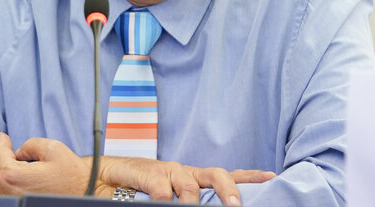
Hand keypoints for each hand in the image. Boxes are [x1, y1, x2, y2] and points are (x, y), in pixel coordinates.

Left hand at [0, 133, 95, 195]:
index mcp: (11, 175)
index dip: (2, 144)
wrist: (88, 194)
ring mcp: (7, 203)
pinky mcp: (14, 206)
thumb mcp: (52, 149)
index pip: (0, 155)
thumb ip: (28, 144)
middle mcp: (4, 192)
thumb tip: (17, 152)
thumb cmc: (72, 175)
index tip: (3, 137)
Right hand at [99, 156, 275, 204]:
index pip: (226, 175)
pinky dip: (166, 198)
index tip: (272, 177)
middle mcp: (184, 172)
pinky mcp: (147, 174)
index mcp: (193, 178)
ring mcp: (166, 172)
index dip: (249, 176)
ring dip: (194, 199)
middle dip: (229, 189)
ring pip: (189, 182)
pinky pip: (161, 187)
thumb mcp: (168, 197)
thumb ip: (186, 202)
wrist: (103, 177)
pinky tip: (166, 203)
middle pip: (215, 175)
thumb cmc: (138, 190)